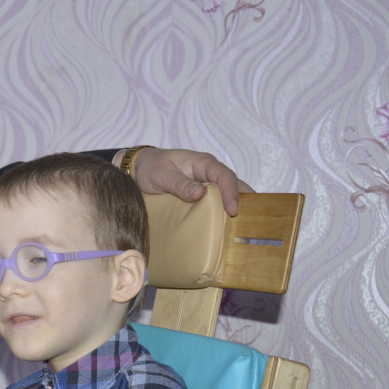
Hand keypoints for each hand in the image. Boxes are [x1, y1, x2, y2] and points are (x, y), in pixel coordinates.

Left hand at [129, 148, 253, 215]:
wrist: (138, 168)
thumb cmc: (150, 167)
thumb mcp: (161, 175)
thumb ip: (179, 184)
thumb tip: (200, 193)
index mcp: (203, 162)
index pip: (224, 176)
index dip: (231, 192)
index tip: (232, 210)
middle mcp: (209, 172)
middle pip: (233, 184)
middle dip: (243, 200)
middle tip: (250, 221)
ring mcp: (206, 183)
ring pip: (227, 193)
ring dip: (236, 206)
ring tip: (244, 225)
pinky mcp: (201, 194)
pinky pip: (216, 201)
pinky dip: (223, 211)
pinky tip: (226, 225)